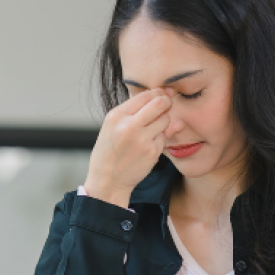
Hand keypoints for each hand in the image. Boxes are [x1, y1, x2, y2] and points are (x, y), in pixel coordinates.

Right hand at [84, 88, 173, 206]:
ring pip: (165, 120)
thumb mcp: (112, 126)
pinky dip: (159, 139)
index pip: (145, 95)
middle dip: (167, 103)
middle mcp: (129, 125)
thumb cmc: (109, 151)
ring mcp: (142, 139)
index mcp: (116, 115)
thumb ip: (133, 110)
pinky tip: (148, 145)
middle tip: (166, 107)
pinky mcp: (152, 152)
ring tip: (151, 130)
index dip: (158, 94)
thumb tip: (162, 94)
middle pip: (160, 103)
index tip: (161, 96)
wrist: (108, 180)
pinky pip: (164, 137)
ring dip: (163, 123)